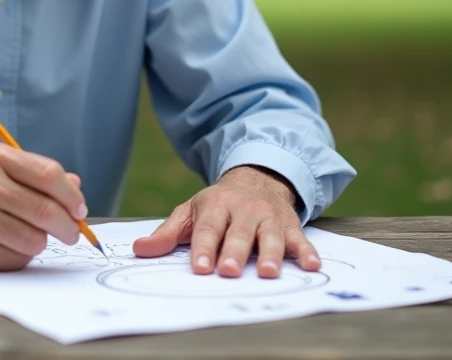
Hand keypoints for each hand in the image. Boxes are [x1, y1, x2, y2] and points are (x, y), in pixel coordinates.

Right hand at [0, 143, 86, 270]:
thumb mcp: (3, 166)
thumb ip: (40, 175)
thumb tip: (77, 189)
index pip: (49, 175)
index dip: (72, 196)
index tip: (80, 210)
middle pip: (46, 211)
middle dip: (68, 227)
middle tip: (71, 232)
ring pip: (34, 240)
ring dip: (40, 241)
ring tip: (26, 234)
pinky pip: (16, 259)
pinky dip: (20, 255)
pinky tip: (4, 243)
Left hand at [132, 165, 319, 278]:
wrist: (256, 178)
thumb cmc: (218, 205)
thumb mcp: (191, 212)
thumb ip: (168, 233)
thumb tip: (138, 250)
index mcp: (216, 206)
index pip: (208, 229)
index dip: (204, 248)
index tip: (200, 268)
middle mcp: (244, 210)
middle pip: (239, 234)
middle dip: (235, 252)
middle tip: (230, 271)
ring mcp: (268, 217)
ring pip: (270, 237)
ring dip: (271, 254)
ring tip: (268, 272)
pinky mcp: (289, 225)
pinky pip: (299, 239)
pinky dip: (307, 251)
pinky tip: (312, 265)